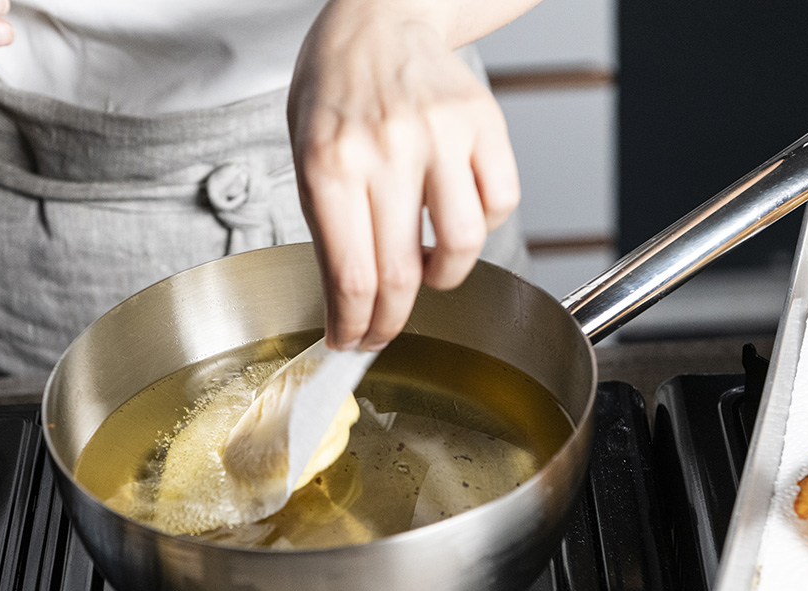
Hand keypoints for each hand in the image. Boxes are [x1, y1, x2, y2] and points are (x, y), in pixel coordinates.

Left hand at [288, 0, 520, 350]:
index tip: (352, 342)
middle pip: (402, 274)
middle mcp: (387, 149)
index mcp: (330, 163)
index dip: (355, 326)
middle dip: (391, 322)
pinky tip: (454, 215)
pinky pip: (500, 203)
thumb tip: (348, 304)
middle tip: (383, 331)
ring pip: (464, 245)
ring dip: (445, 276)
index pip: (351, 276)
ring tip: (426, 266)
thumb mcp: (307, 159)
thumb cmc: (337, 92)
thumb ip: (328, 230)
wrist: (378, 20)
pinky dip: (482, 225)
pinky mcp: (484, 122)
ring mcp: (441, 134)